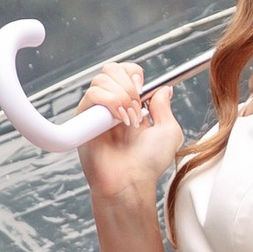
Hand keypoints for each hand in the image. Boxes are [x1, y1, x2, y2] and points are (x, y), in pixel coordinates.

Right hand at [77, 62, 181, 210]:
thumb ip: (164, 107)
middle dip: (128, 83)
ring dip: (121, 96)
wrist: (130, 182)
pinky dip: (109, 102)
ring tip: (127, 119)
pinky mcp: (83, 120)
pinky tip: (117, 120)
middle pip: (111, 70)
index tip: (143, 91)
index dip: (134, 75)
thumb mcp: (169, 132)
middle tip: (136, 105)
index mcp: (130, 106)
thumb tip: (163, 89)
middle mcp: (112, 106)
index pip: (125, 72)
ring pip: (101, 80)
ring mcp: (97, 112)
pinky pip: (92, 95)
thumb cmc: (148, 164)